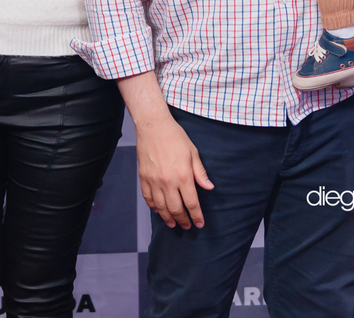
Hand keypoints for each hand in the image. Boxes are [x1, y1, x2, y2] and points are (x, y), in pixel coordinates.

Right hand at [119, 73, 213, 228]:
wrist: (153, 126)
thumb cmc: (175, 137)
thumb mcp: (193, 153)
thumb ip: (200, 173)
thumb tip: (209, 187)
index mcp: (183, 176)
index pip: (191, 203)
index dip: (196, 216)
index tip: (199, 223)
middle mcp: (168, 181)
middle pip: (176, 209)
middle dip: (183, 220)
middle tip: (187, 226)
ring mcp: (154, 181)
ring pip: (160, 207)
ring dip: (167, 218)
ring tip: (173, 224)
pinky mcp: (143, 177)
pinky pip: (148, 198)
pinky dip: (153, 207)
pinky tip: (158, 210)